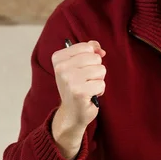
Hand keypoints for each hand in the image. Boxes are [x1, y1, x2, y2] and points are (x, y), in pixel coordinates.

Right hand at [51, 41, 105, 158]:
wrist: (72, 112)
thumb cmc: (77, 86)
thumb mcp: (79, 64)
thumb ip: (89, 50)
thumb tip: (100, 50)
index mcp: (58, 58)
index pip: (87, 47)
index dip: (92, 57)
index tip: (83, 68)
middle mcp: (61, 67)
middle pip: (95, 58)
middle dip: (96, 70)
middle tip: (86, 81)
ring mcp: (69, 80)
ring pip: (100, 70)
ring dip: (98, 80)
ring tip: (88, 87)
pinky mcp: (79, 92)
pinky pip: (101, 84)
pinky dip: (99, 90)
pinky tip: (90, 95)